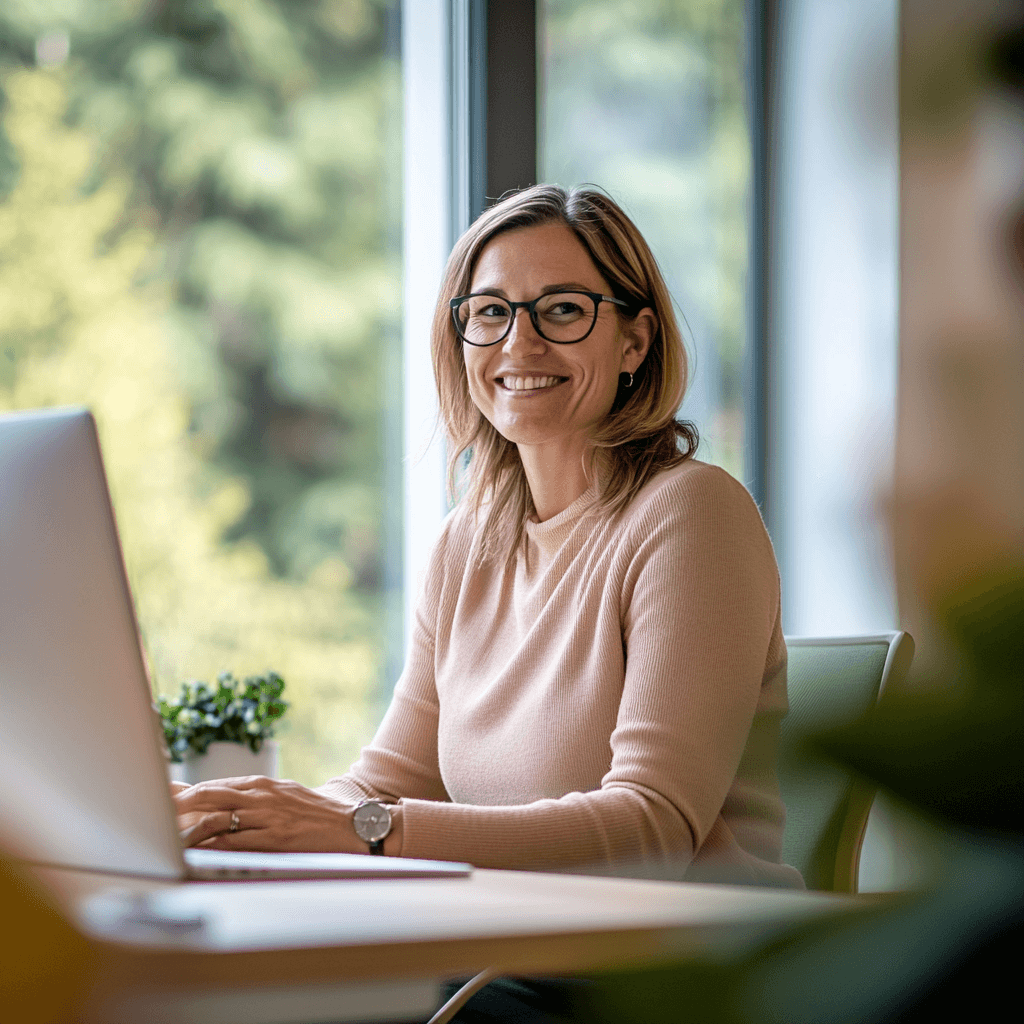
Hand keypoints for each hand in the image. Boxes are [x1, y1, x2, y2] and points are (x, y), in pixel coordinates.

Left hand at [172, 776, 373, 852]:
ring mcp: (267, 816)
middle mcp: (261, 795)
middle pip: (208, 794)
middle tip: (150, 813)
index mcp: (263, 784)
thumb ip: (253, 797)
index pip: (214, 785)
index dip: (184, 792)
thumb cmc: (315, 814)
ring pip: (216, 817)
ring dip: (187, 827)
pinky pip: (233, 842)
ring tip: (163, 836)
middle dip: (177, 804)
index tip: (159, 797)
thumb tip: (220, 802)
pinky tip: (192, 852)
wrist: (351, 827)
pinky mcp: (274, 838)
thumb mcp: (284, 796)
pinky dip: (209, 847)